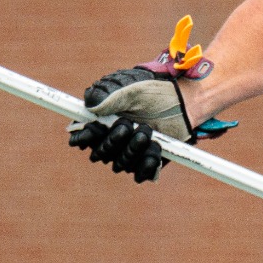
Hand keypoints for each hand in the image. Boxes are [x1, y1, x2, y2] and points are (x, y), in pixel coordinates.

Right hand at [69, 15, 235, 184]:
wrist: (181, 100)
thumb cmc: (152, 91)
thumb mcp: (129, 88)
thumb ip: (108, 97)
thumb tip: (91, 107)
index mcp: (100, 123)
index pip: (81, 138)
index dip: (85, 137)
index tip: (95, 128)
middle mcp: (111, 142)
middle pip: (100, 154)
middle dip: (114, 141)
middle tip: (129, 124)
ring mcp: (129, 154)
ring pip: (120, 165)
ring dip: (133, 149)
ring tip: (148, 131)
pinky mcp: (146, 163)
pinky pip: (140, 174)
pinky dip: (146, 164)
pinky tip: (155, 147)